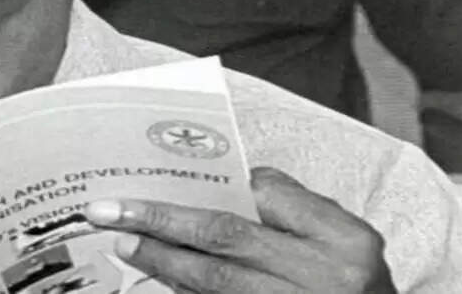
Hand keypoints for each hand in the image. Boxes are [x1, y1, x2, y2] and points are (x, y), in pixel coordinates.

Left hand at [85, 167, 395, 292]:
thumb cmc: (351, 278)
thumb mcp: (344, 237)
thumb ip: (292, 203)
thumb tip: (231, 180)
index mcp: (344, 240)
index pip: (265, 198)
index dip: (213, 190)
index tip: (156, 178)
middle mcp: (324, 278)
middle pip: (226, 239)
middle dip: (162, 222)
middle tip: (111, 212)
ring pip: (215, 283)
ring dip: (162, 261)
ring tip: (123, 242)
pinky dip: (183, 291)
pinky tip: (155, 276)